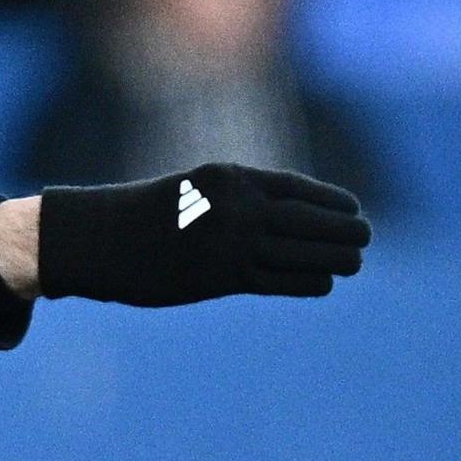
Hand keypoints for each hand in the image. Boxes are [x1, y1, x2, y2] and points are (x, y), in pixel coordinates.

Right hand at [37, 164, 370, 306]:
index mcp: (230, 178)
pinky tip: (321, 282)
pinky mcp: (223, 279)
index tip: (352, 210)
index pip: (299, 189)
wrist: (96, 240)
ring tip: (352, 261)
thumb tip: (287, 220)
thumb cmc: (143, 214)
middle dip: (343, 232)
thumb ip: (238, 201)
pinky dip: (310, 281)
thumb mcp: (194, 190)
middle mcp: (237, 209)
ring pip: (304, 254)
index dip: (331, 202)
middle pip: (310, 223)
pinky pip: (283, 281)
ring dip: (335, 259)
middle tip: (363, 239)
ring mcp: (231, 245)